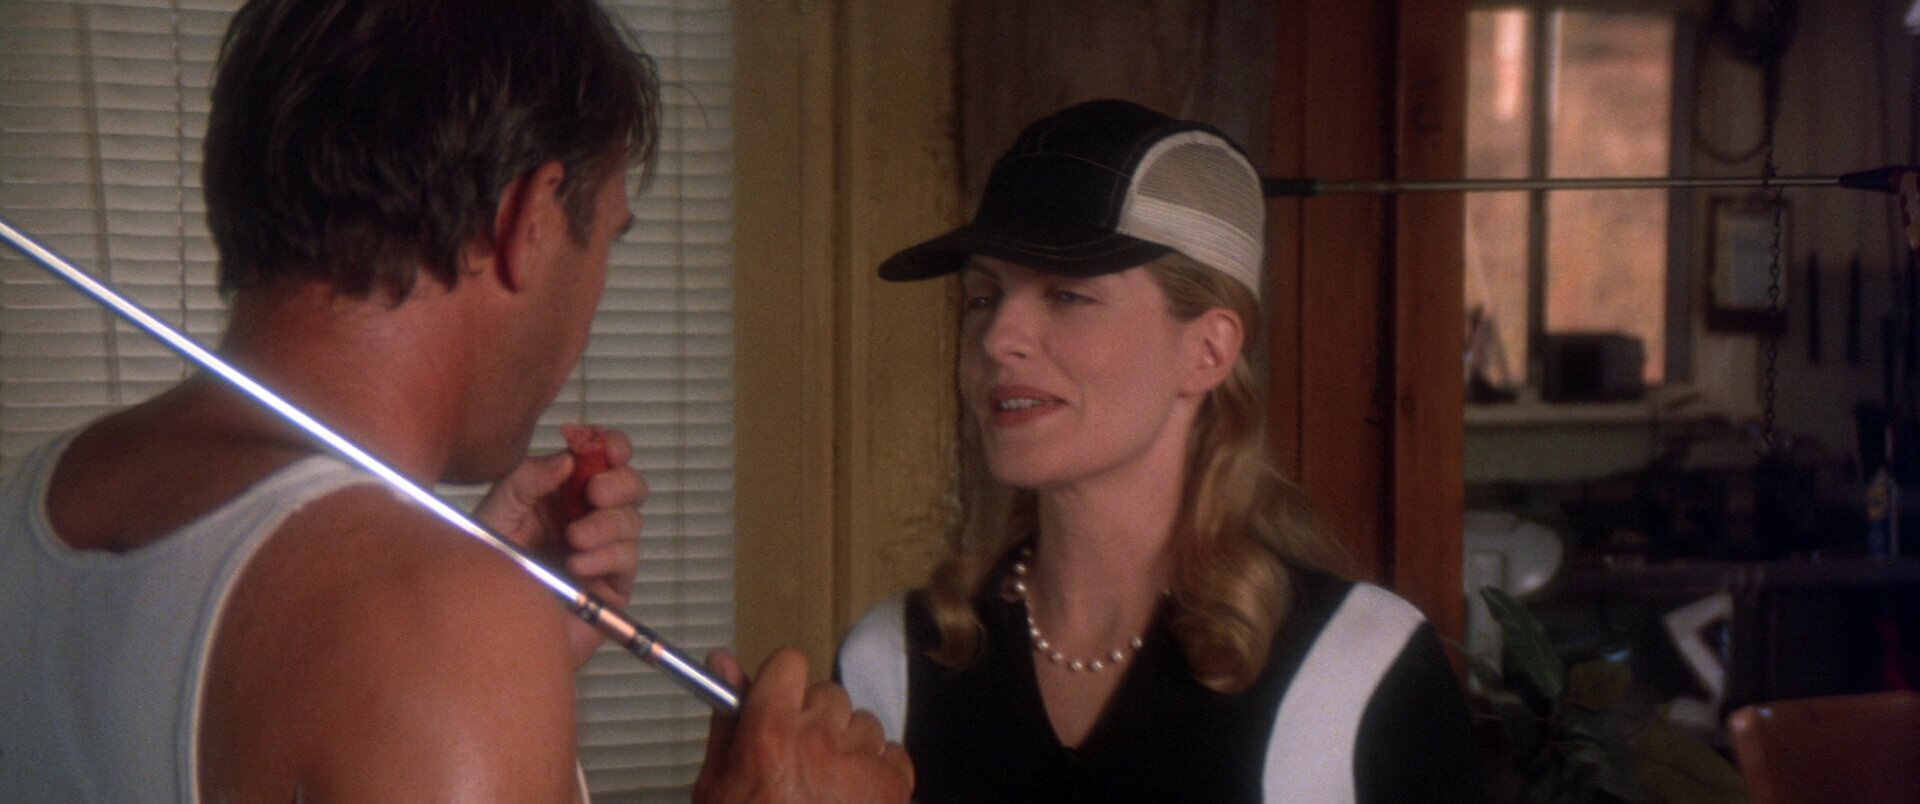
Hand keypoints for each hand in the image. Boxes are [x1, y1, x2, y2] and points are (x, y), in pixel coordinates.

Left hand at [475, 427, 645, 667]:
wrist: (487, 625)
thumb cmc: (488, 568)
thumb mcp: (499, 510)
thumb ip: (529, 478)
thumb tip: (568, 458)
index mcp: (563, 492)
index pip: (603, 459)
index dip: (613, 447)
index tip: (607, 446)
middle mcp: (588, 517)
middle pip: (632, 485)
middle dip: (619, 483)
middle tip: (593, 493)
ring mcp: (603, 551)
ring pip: (633, 520)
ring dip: (606, 524)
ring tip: (573, 541)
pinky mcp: (613, 585)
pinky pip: (627, 559)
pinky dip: (605, 556)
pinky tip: (576, 566)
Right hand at [693, 650, 913, 802]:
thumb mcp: (716, 787)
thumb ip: (726, 721)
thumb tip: (722, 661)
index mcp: (771, 733)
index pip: (788, 665)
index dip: (782, 685)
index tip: (777, 704)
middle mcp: (821, 738)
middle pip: (828, 694)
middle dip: (815, 719)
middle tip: (799, 758)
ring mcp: (863, 762)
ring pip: (864, 722)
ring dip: (848, 745)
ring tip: (827, 787)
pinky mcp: (895, 787)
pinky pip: (893, 753)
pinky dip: (878, 770)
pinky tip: (854, 799)